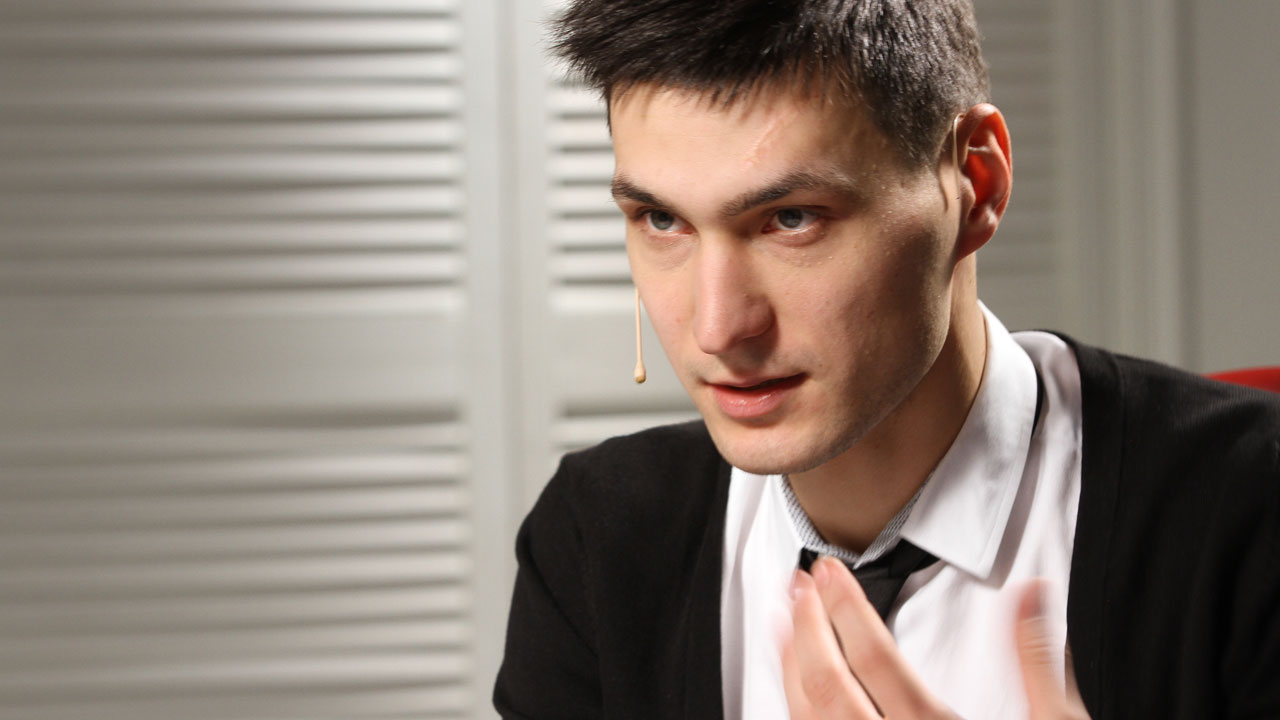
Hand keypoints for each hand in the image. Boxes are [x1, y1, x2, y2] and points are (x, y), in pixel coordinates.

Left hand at [781, 556, 1089, 718]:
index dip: (845, 606)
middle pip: (829, 685)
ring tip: (783, 623)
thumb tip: (1028, 594)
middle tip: (801, 584)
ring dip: (790, 668)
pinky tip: (795, 691)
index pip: (874, 657)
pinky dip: (797, 711)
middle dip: (807, 626)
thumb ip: (1037, 660)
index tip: (830, 572)